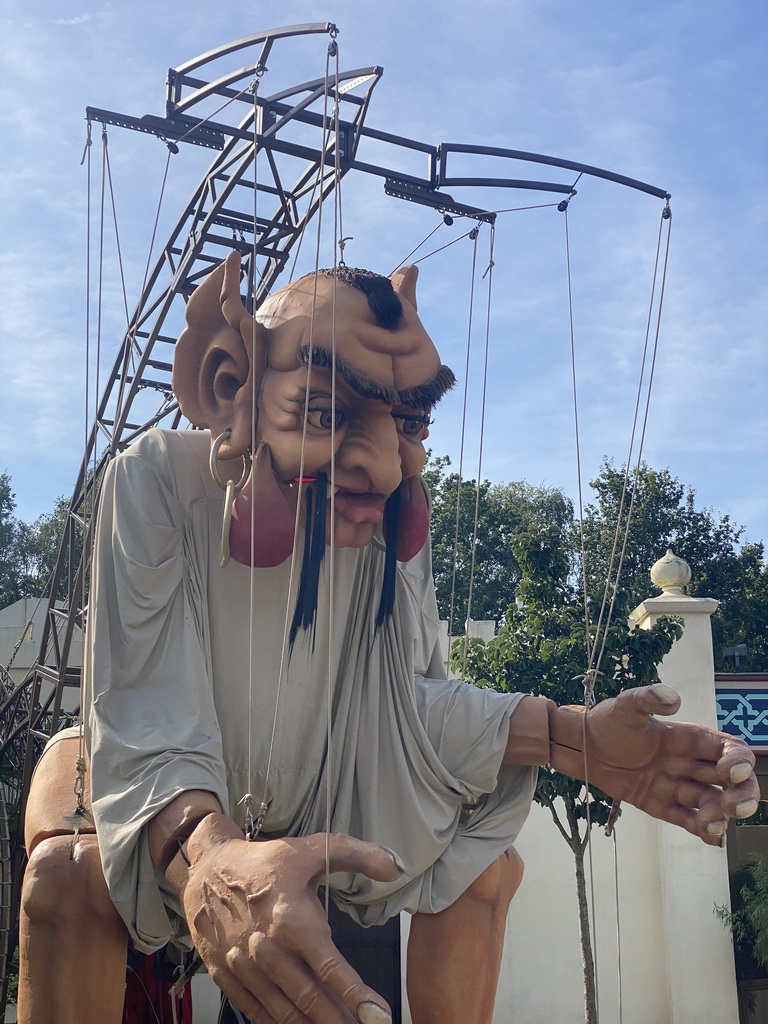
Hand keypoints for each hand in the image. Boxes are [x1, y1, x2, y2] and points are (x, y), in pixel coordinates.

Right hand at [170, 814, 400, 1023]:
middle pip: (310, 998)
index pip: (330, 967)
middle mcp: (269, 949)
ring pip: (284, 1010)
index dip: (357, 995)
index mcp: (292, 919)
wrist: (207, 870)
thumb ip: (356, 855)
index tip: (380, 1016)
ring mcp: (245, 966)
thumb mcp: (311, 849)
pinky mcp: (227, 975)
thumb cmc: (264, 863)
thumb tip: (394, 866)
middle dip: (339, 1020)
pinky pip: (256, 1010)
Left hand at [549, 683, 759, 846]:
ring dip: (719, 815)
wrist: (583, 746)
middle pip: (730, 781)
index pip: (727, 748)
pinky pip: (686, 819)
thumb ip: (647, 699)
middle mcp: (689, 763)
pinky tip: (710, 838)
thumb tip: (672, 699)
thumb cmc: (609, 721)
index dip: (738, 760)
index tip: (730, 772)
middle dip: (741, 794)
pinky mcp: (661, 804)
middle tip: (735, 807)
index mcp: (690, 738)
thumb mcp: (627, 706)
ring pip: (710, 803)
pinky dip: (701, 830)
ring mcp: (676, 786)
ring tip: (712, 823)